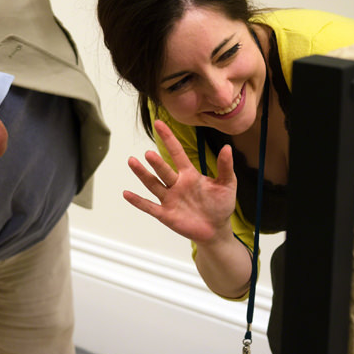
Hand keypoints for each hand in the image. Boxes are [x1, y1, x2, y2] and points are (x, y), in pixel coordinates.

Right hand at [124, 120, 237, 243]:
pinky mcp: (166, 214)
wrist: (216, 230)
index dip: (168, 138)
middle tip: (149, 154)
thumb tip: (227, 148)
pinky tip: (126, 193)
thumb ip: (225, 167)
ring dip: (142, 174)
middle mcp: (176, 184)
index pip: (177, 153)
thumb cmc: (221, 205)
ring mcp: (169, 199)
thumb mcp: (227, 184)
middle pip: (163, 170)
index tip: (159, 123)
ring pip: (153, 184)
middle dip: (156, 163)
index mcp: (189, 174)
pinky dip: (138, 201)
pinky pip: (149, 207)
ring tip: (132, 162)